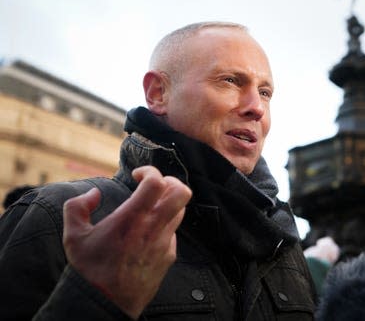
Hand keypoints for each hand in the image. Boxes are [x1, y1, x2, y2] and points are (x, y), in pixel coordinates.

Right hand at [62, 166, 191, 318]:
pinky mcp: (169, 256)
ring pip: (180, 211)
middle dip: (171, 181)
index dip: (150, 171)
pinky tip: (149, 231)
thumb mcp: (73, 237)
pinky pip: (174, 232)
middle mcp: (153, 228)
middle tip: (155, 185)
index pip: (157, 183)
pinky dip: (165, 224)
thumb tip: (93, 193)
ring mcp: (164, 243)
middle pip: (181, 193)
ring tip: (152, 206)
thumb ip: (77, 207)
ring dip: (169, 203)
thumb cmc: (90, 270)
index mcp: (132, 219)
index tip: (137, 174)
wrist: (106, 304)